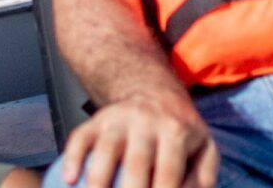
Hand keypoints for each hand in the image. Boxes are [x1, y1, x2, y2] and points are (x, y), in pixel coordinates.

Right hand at [57, 95, 218, 187]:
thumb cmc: (180, 133)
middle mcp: (147, 122)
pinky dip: (72, 158)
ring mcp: (119, 119)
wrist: (154, 92)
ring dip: (97, 181)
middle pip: (136, 163)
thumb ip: (203, 180)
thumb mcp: (204, 148)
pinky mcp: (97, 119)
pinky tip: (68, 181)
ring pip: (105, 149)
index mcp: (176, 131)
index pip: (168, 172)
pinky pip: (80, 137)